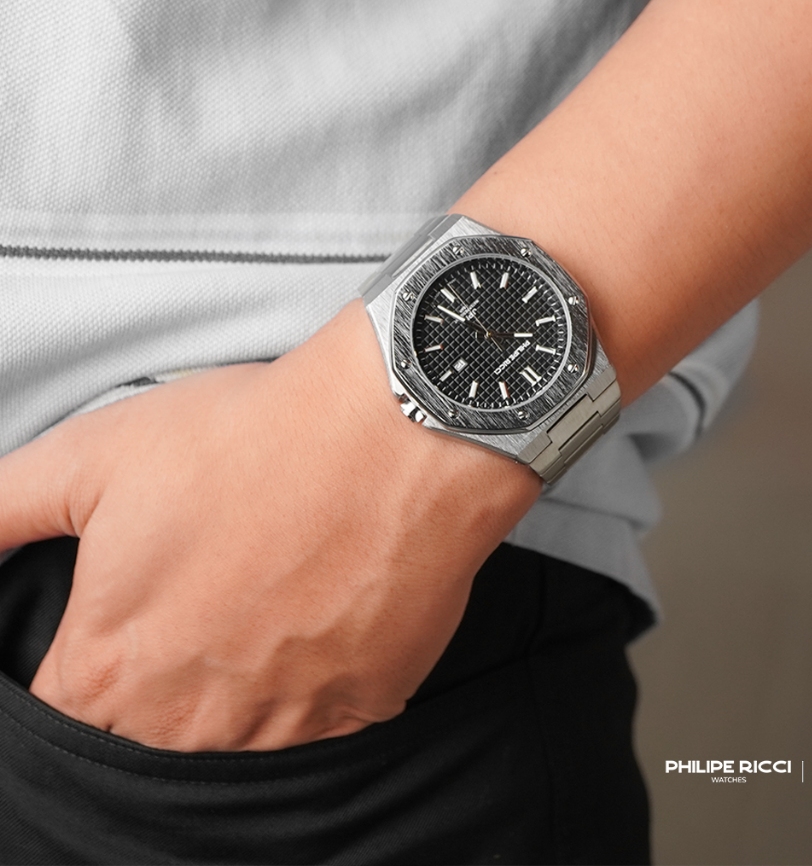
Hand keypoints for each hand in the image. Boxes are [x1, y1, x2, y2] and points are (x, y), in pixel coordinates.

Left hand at [0, 303, 538, 750]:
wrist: (390, 433)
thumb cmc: (246, 441)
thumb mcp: (90, 456)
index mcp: (108, 668)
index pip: (61, 716)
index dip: (87, 661)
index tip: (127, 614)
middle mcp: (190, 717)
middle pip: (149, 736)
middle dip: (160, 678)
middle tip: (206, 593)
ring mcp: (283, 721)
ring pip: (235, 738)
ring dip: (238, 686)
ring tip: (264, 602)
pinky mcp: (362, 706)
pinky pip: (318, 724)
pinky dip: (312, 685)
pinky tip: (320, 616)